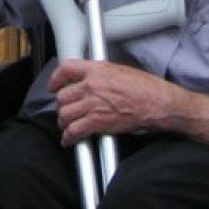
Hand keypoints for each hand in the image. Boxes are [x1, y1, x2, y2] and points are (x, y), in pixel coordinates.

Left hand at [48, 59, 166, 144]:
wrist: (155, 102)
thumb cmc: (143, 87)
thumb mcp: (118, 70)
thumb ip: (99, 74)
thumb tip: (88, 79)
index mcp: (96, 70)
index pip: (65, 69)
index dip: (55, 79)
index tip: (53, 86)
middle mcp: (91, 85)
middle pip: (62, 96)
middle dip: (61, 106)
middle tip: (64, 110)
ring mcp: (93, 104)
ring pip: (65, 114)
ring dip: (63, 122)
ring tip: (66, 125)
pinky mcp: (97, 121)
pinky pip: (74, 131)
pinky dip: (68, 137)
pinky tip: (69, 139)